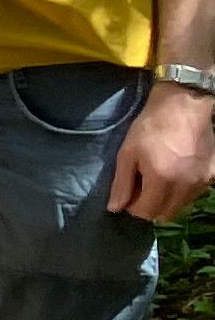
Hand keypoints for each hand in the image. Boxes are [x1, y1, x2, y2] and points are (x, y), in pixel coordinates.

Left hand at [114, 77, 214, 223]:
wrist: (184, 105)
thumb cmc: (151, 127)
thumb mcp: (127, 153)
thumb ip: (121, 183)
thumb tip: (115, 208)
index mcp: (162, 179)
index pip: (147, 212)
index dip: (133, 208)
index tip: (127, 196)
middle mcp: (185, 185)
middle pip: (166, 214)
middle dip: (150, 208)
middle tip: (141, 190)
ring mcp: (202, 181)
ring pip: (181, 205)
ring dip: (167, 200)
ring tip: (157, 179)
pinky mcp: (212, 174)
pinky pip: (194, 193)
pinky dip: (182, 191)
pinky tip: (174, 173)